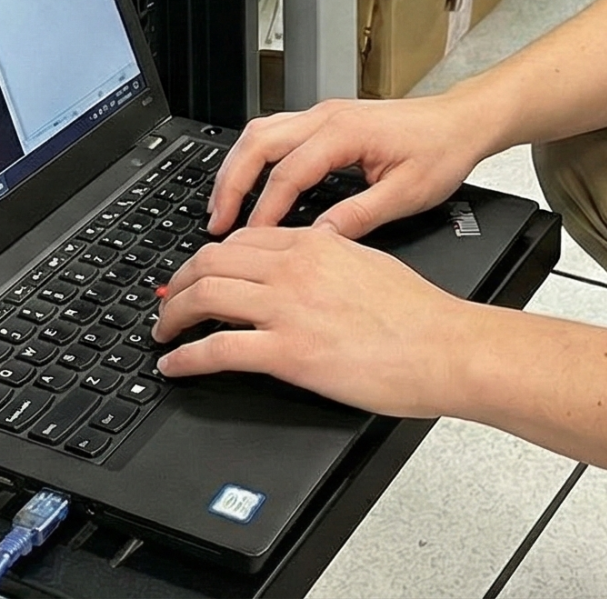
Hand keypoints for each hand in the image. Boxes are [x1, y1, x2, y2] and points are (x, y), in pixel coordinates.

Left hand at [151, 226, 487, 417]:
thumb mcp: (369, 263)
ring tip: (162, 332)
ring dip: (172, 315)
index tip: (198, 273)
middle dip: (178, 282)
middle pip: (211, 260)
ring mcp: (287, 309)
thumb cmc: (420, 315)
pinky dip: (185, 358)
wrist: (444, 346)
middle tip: (167, 301)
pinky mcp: (287, 352)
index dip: (209, 257)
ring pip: (205, 296)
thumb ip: (330, 258)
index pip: (243, 240)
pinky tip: (174, 366)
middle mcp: (293, 268)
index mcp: (314, 244)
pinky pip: (217, 349)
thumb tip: (309, 262)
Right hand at [208, 94, 498, 238]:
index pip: (289, 172)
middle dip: (231, 183)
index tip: (249, 239)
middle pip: (258, 142)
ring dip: (237, 168)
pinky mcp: (326, 120)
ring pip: (260, 132)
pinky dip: (254, 159)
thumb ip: (359, 216)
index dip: (265, 209)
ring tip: (222, 206)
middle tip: (217, 222)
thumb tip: (320, 240)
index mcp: (345, 132)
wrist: (461, 122)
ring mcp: (323, 114)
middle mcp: (327, 116)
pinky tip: (249, 183)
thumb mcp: (406, 194)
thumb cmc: (441, 152)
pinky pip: (275, 132)